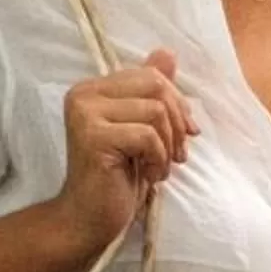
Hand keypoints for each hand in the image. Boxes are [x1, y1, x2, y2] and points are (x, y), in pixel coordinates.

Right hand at [54, 47, 195, 252]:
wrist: (89, 218)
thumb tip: (167, 53)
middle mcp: (84, 95)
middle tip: (177, 154)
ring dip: (168, 145)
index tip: (186, 134)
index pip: (151, 75)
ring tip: (159, 168)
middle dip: (177, 122)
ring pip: (155, 111)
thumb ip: (151, 93)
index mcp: (93, 88)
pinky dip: (158, 159)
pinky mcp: (93, 137)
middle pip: (156, 86)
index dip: (177, 104)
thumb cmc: (118, 177)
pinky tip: (149, 176)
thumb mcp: (143, 131)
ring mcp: (85, 114)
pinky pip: (147, 136)